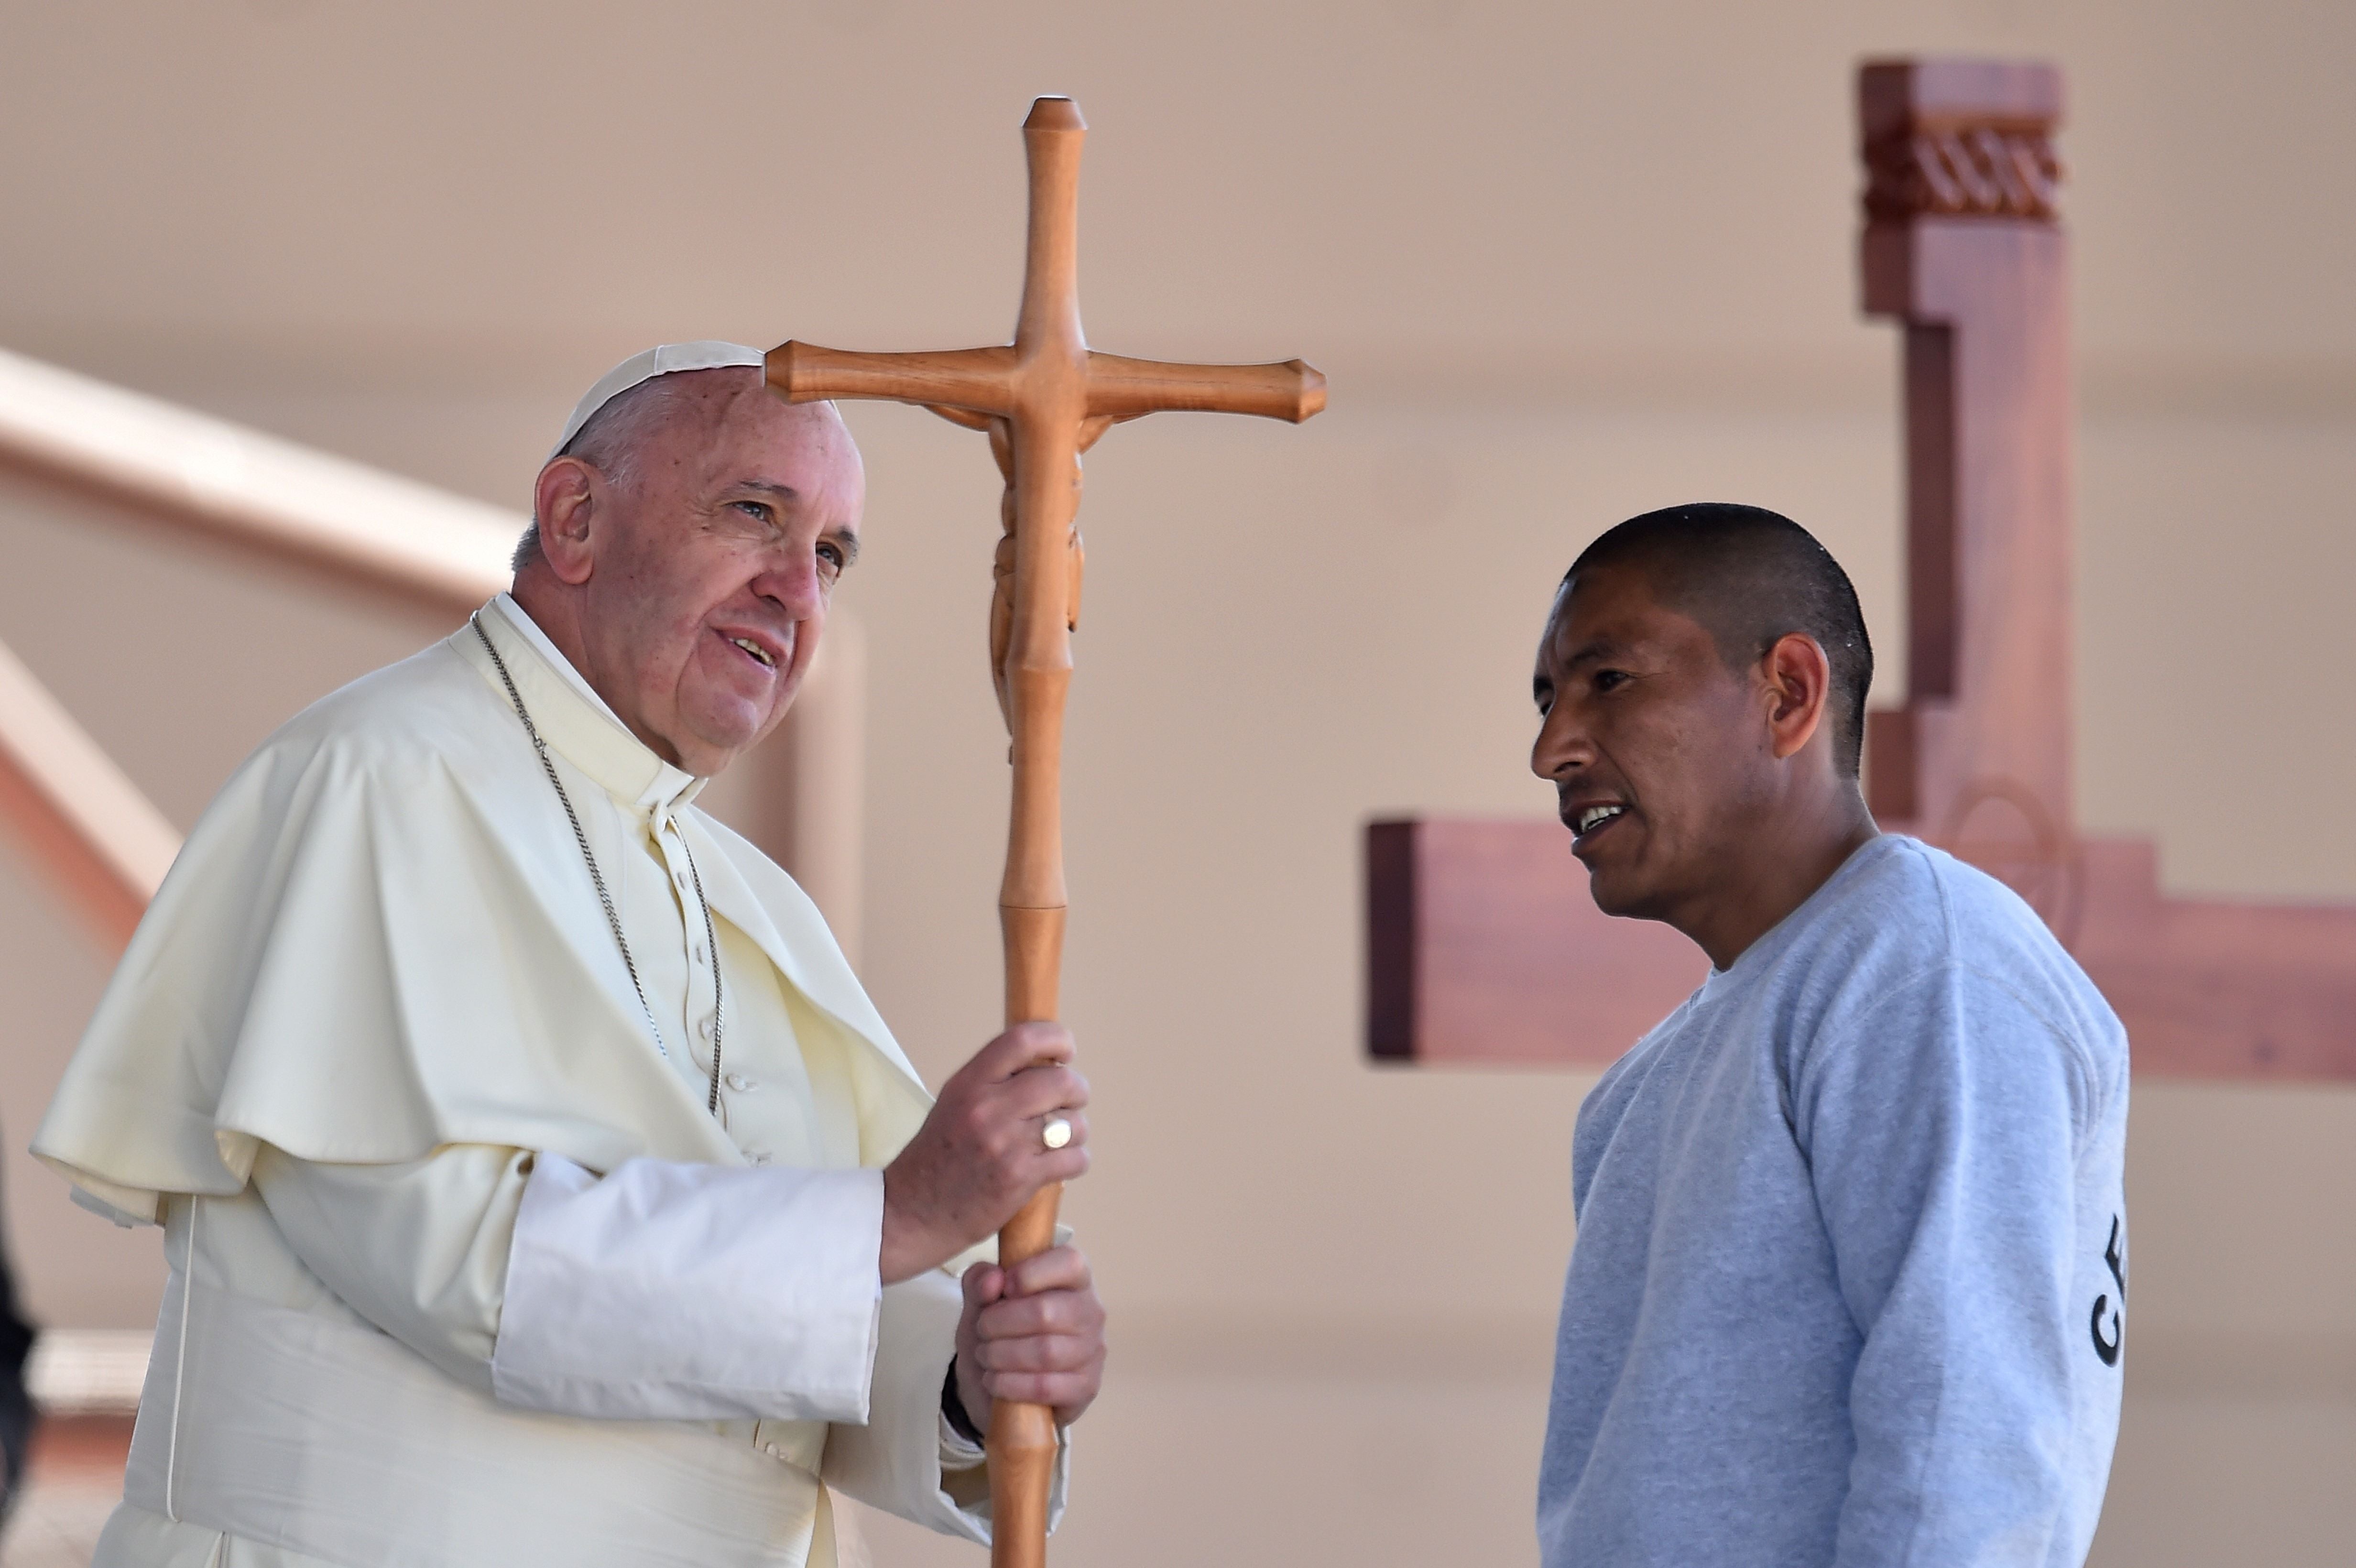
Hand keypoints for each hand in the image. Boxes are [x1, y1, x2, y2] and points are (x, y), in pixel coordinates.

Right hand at [879, 1023, 1089, 1283]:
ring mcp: (1004, 1144)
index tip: (1066, 1051)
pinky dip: (1077, 1161)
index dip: (1056, 1038)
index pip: (1022, 1039)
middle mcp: (987, 1108)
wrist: (912, 1212)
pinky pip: (1075, 1158)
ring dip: (1077, 1131)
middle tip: (1071, 1102)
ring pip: (1074, 1123)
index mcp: (969, 1083)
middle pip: (1061, 1081)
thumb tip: (1047, 1061)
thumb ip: (994, 1079)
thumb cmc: (938, 1158)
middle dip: (1077, 1091)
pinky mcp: (1019, 1178)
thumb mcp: (955, 1103)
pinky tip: (1060, 1165)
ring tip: (1060, 1141)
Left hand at [955, 1247, 1105, 1430]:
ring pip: (1044, 1351)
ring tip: (984, 1355)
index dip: (1031, 1272)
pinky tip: (994, 1381)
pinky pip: (1045, 1386)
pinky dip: (1009, 1384)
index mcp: (1074, 1278)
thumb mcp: (980, 1301)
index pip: (1069, 1262)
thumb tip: (993, 1280)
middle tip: (982, 1330)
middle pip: (1045, 1312)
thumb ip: (979, 1281)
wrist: (1004, 1390)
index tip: (1005, 1287)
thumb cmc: (1000, 1332)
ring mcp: (1092, 1351)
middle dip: (999, 1323)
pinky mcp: (1086, 1386)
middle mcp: (1091, 1311)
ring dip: (1001, 1355)